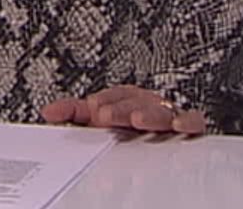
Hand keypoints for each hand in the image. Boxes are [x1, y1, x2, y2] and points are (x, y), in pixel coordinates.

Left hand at [41, 86, 206, 134]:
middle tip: (106, 115)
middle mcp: (150, 103)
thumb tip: (48, 112)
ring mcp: (169, 114)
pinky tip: (179, 125)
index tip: (94, 107)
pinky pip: (194, 121)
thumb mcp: (97, 120)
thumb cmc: (126, 128)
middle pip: (138, 101)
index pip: (119, 93)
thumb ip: (74, 113)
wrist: (160, 148)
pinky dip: (189, 120)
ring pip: (162, 110)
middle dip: (122, 107)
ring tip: (137, 120)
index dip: (107, 98)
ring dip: (150, 113)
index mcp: (129, 99)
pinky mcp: (188, 126)